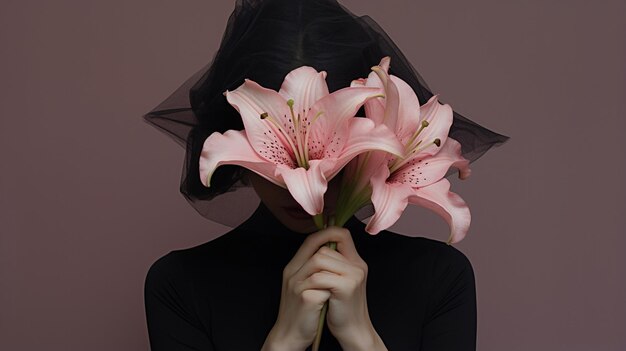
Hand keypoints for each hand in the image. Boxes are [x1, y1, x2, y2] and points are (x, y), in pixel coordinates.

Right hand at [264, 226, 350, 349]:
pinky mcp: (305, 300)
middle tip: (344, 270)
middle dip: (336, 261)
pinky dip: (332, 294)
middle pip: (318, 252)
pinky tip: (331, 302)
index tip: (340, 237)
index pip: (310, 241)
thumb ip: (312, 269)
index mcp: (293, 268)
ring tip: (336, 289)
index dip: (327, 235)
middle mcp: (292, 274)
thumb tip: (332, 251)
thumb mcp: (302, 285)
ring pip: (321, 267)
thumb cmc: (301, 311)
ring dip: (334, 278)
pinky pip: (325, 288)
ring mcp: (297, 286)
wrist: (289, 335)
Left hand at [307, 226, 374, 349]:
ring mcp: (354, 274)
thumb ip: (334, 264)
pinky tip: (316, 294)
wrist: (352, 330)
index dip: (326, 234)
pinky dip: (312, 284)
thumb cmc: (341, 308)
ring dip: (311, 273)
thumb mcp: (339, 281)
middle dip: (312, 261)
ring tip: (313, 287)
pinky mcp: (347, 286)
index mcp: (355, 261)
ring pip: (320, 258)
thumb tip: (317, 246)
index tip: (314, 247)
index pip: (341, 234)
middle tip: (311, 279)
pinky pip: (320, 276)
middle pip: (325, 247)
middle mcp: (357, 264)